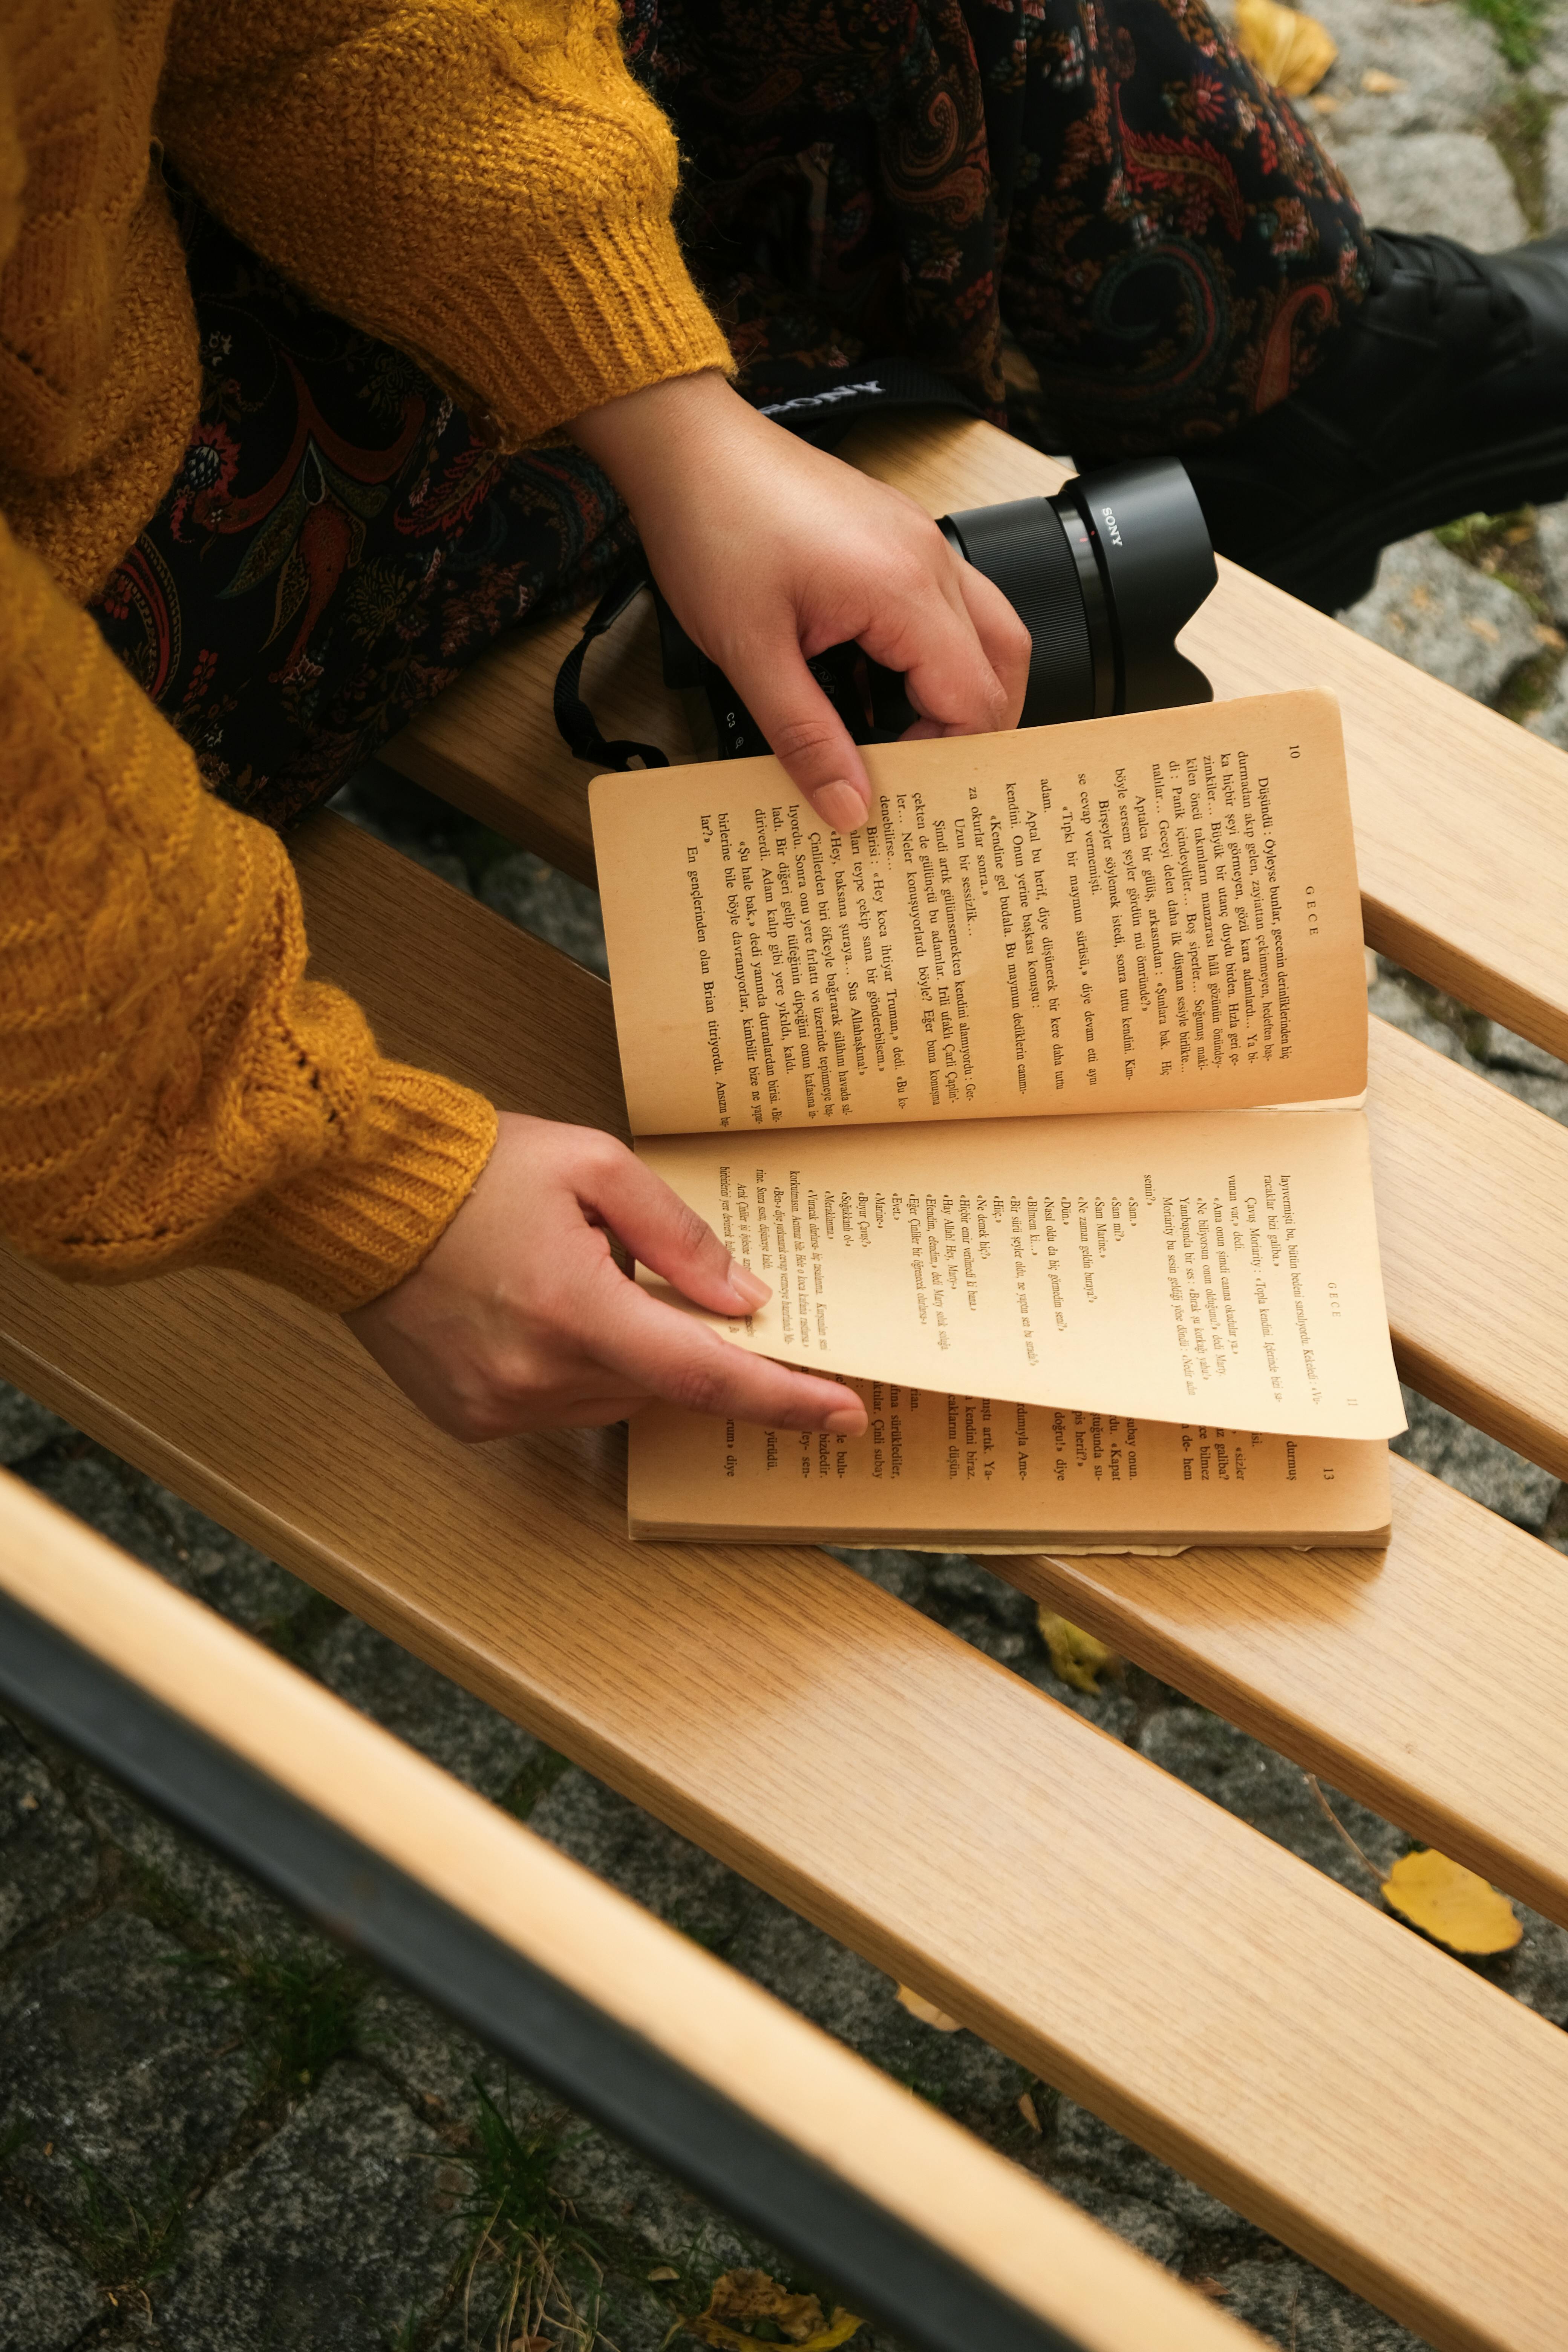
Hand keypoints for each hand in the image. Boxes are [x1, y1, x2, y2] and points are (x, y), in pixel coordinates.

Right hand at [344, 1113, 867, 1442]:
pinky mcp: (469, 1420)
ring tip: (563, 1280)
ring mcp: (498, 1407)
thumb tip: (744, 1297)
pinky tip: (530, 1312)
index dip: (783, 1399)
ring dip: (618, 1353)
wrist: (356, 1197)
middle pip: (659, 1384)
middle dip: (672, 1338)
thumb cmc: (474, 1171)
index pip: (705, 1374)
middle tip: (633, 1272)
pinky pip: (557, 1406)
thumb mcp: (595, 1167)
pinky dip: (568, 1368)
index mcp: (573, 1309)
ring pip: (612, 1399)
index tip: (846, 1415)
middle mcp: (537, 1374)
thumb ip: (678, 1236)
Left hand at [569, 370, 1030, 830]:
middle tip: (919, 773)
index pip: (975, 699)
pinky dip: (931, 655)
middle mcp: (928, 559)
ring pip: (986, 633)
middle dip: (971, 730)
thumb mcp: (749, 654)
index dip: (948, 757)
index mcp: (903, 588)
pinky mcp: (898, 537)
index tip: (899, 787)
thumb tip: (850, 809)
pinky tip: (876, 685)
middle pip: (1003, 666)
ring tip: (903, 736)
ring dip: (959, 690)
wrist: (686, 448)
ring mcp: (919, 542)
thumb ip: (806, 737)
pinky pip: (946, 605)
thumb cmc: (712, 526)